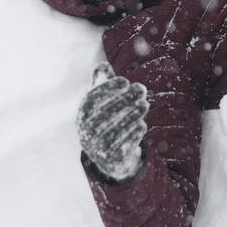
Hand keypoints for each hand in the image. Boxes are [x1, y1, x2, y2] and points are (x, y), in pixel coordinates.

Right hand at [77, 62, 148, 181]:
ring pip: (116, 129)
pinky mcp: (111, 160)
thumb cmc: (107, 121)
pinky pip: (124, 145)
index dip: (108, 89)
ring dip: (133, 115)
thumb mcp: (103, 103)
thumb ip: (102, 84)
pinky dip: (133, 133)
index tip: (125, 81)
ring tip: (145, 104)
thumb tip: (103, 66)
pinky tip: (141, 125)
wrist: (109, 158)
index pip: (92, 100)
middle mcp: (85, 133)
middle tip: (141, 89)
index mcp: (81, 117)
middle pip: (105, 114)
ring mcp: (97, 148)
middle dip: (125, 99)